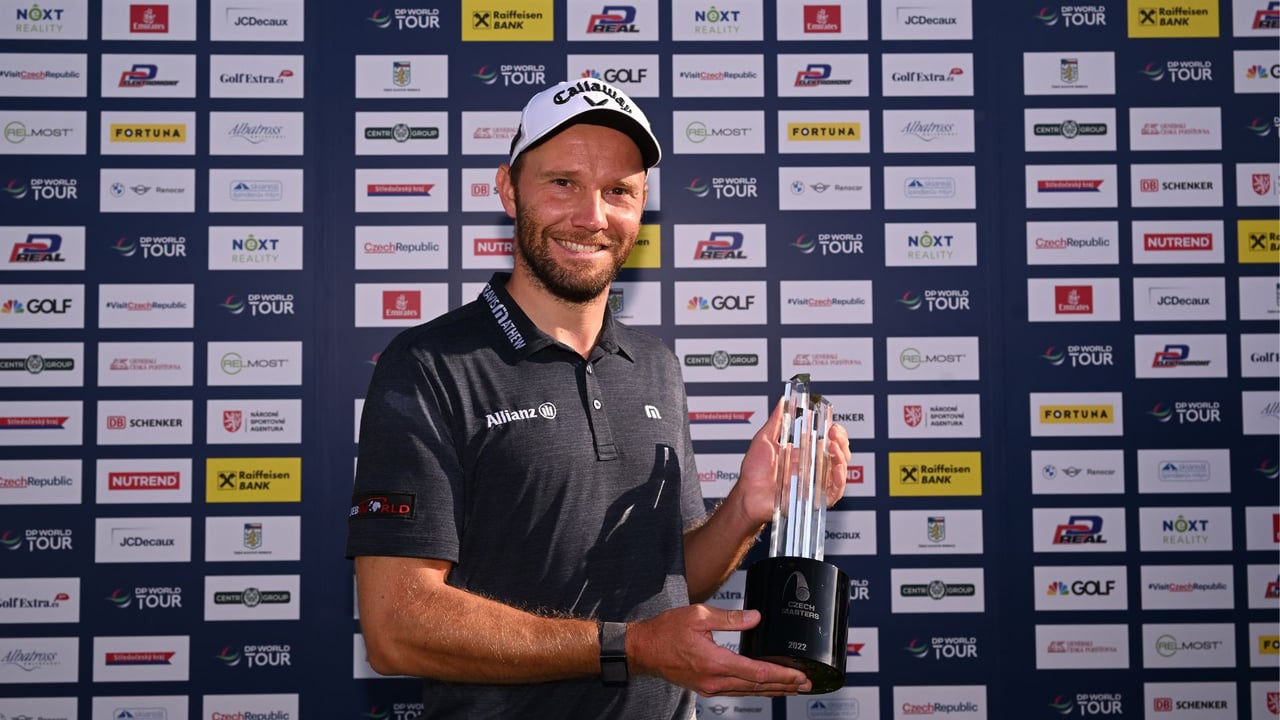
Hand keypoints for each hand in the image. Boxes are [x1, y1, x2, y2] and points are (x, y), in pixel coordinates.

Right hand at [627, 605, 810, 695]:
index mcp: (715, 662)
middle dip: (785, 686)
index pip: (757, 673)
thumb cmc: (666, 631)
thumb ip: (730, 618)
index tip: (800, 675)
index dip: (782, 675)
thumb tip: (756, 618)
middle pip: (757, 687)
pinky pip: (737, 691)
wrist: (643, 649)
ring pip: (748, 692)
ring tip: (793, 687)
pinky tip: (764, 686)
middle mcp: (714, 680)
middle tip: (807, 684)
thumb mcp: (699, 616)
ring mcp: (710, 686)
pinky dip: (755, 689)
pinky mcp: (706, 686)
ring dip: (773, 690)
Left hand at [735, 399, 853, 526]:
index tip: (831, 424)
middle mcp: (812, 467)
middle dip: (841, 440)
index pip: (829, 440)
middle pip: (839, 452)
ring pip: (840, 469)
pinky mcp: (815, 498)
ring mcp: (815, 483)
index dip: (835, 432)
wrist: (747, 494)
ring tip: (832, 446)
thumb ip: (776, 421)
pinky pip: (835, 491)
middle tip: (833, 432)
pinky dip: (840, 479)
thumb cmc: (753, 472)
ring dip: (842, 455)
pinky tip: (836, 468)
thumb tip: (782, 401)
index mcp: (804, 453)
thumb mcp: (764, 440)